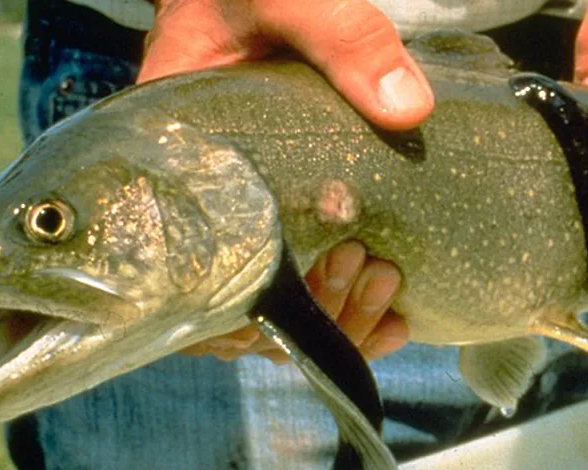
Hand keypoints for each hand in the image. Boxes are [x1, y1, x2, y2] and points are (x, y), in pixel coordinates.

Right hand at [140, 0, 428, 361]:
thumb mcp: (290, 0)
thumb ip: (341, 40)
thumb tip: (408, 108)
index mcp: (179, 161)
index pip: (186, 273)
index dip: (242, 313)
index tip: (313, 287)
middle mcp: (201, 204)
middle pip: (236, 311)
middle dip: (310, 314)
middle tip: (365, 271)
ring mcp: (241, 215)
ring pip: (271, 312)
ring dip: (333, 320)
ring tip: (383, 287)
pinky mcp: (280, 214)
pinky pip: (302, 288)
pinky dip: (344, 313)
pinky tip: (392, 317)